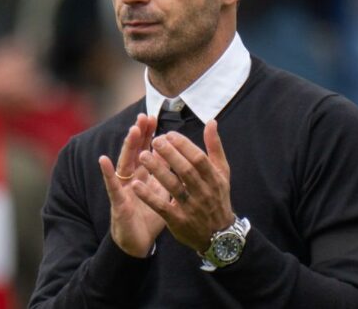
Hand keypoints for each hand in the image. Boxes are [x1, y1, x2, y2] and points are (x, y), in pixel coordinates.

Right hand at [99, 113, 166, 256]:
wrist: (139, 244)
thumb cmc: (150, 217)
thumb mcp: (161, 192)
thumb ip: (164, 174)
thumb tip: (172, 155)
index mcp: (144, 175)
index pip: (147, 150)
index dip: (149, 135)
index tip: (153, 118)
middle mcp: (132, 178)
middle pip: (136, 152)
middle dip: (140, 134)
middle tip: (144, 117)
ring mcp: (123, 188)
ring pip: (125, 163)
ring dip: (128, 147)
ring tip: (132, 130)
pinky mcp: (118, 202)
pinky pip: (112, 186)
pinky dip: (107, 173)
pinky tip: (103, 160)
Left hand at [132, 120, 234, 252]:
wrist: (219, 235)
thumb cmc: (218, 197)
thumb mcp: (222, 172)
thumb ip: (214, 147)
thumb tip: (211, 121)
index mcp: (214, 178)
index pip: (199, 158)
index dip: (184, 145)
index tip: (168, 134)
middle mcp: (204, 192)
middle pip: (186, 170)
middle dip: (169, 154)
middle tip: (154, 140)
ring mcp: (191, 208)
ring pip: (173, 187)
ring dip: (157, 170)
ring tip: (142, 156)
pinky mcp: (178, 221)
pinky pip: (162, 207)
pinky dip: (149, 196)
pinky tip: (136, 185)